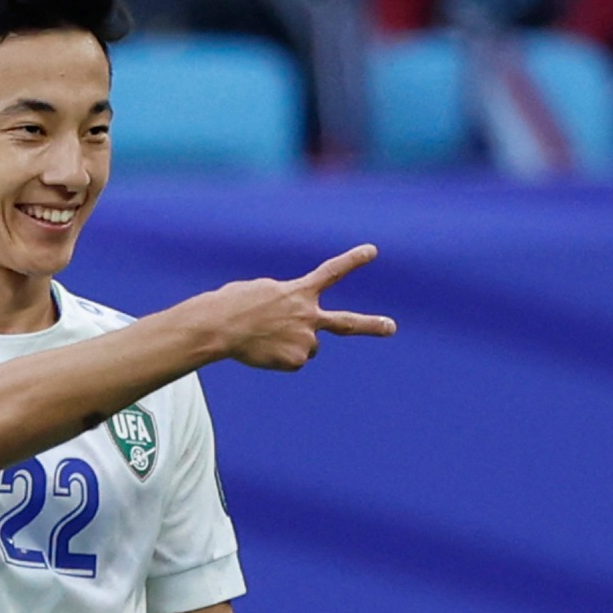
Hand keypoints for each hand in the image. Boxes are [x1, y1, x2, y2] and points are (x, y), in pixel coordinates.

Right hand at [213, 244, 395, 370]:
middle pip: (346, 323)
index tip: (372, 250)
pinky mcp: (295, 361)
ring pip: (307, 346)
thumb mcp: (262, 292)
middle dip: (371, 325)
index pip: (331, 273)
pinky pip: (292, 361)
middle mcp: (308, 315)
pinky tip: (262, 349)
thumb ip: (286, 303)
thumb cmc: (232, 304)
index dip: (353, 261)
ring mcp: (305, 339)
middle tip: (391, 327)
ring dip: (292, 342)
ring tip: (265, 337)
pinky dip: (278, 357)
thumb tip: (293, 325)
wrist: (221, 326)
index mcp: (298, 292)